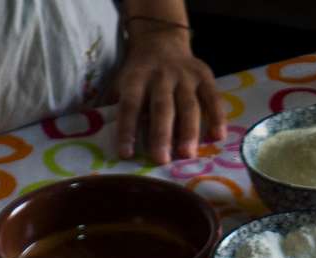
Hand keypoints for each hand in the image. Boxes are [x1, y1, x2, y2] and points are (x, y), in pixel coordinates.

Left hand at [113, 28, 220, 163]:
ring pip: (188, 105)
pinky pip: (213, 98)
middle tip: (161, 159)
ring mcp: (185, 76)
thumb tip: (98, 131)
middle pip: (161, 107)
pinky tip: (218, 137)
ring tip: (187, 155)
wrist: (162, 41)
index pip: (130, 105)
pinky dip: (217, 117)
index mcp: (137, 78)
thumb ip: (116, 103)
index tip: (126, 154)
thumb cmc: (139, 73)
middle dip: (161, 134)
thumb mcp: (122, 81)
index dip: (127, 129)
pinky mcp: (205, 77)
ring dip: (188, 131)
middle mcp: (161, 76)